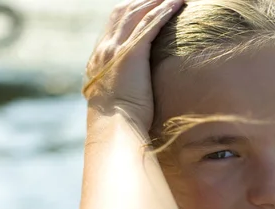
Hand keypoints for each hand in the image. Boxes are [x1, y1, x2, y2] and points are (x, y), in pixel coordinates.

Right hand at [83, 0, 183, 133]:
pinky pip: (150, 24)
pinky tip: (176, 4)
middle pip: (123, 13)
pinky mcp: (132, 53)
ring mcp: (116, 49)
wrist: (113, 129)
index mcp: (98, 60)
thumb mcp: (115, 103)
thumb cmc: (117, 124)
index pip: (112, 26)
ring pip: (136, 13)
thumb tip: (130, 98)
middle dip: (142, 2)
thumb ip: (120, 92)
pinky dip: (163, 11)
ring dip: (155, 2)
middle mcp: (104, 50)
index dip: (129, 13)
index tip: (144, 8)